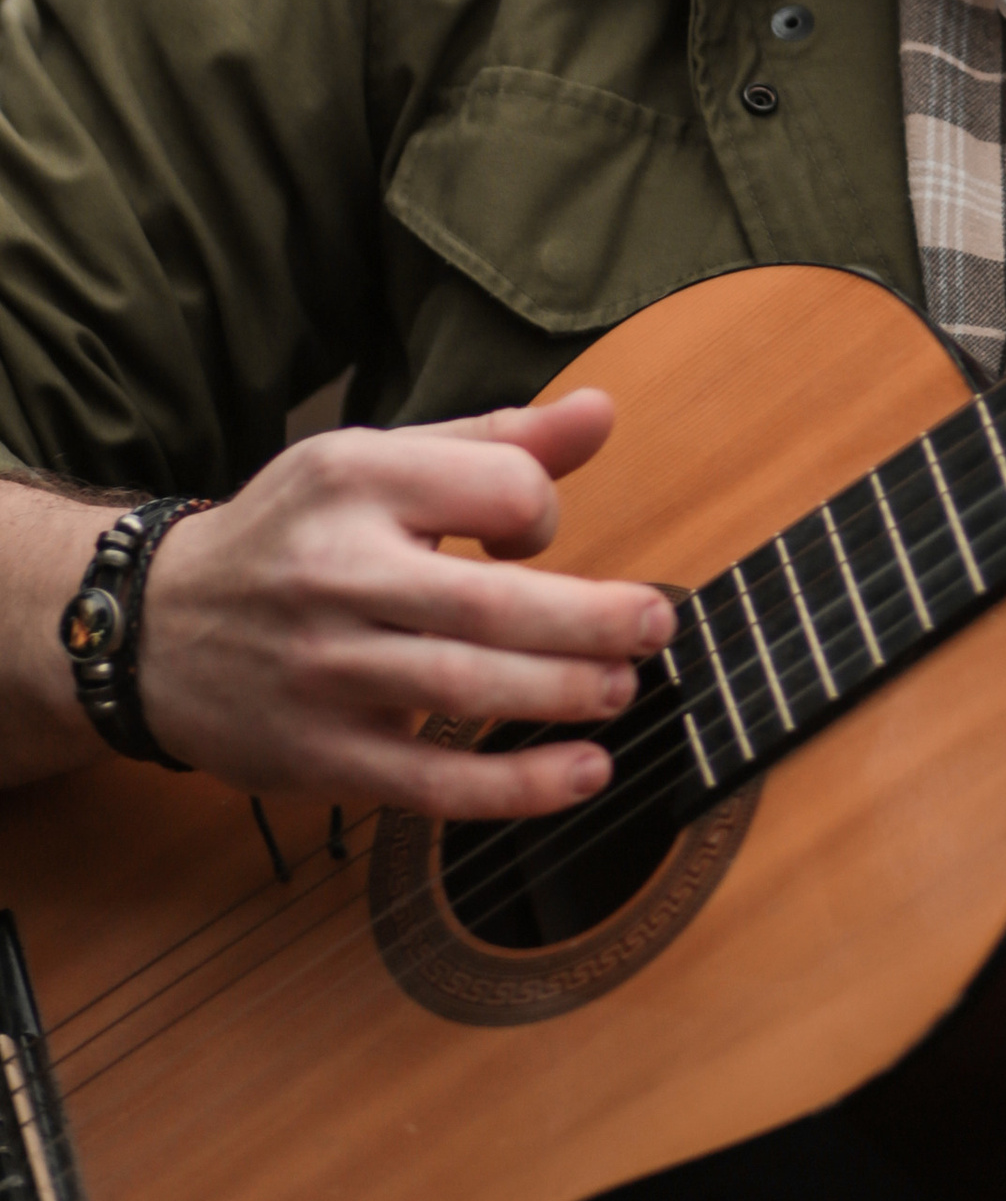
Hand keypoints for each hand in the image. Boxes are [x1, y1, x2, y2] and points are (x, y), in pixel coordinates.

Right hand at [139, 392, 673, 817]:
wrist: (154, 628)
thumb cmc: (294, 534)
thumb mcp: (378, 461)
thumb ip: (497, 440)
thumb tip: (602, 412)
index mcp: (359, 482)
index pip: (494, 490)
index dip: (540, 512)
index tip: (538, 533)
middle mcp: (337, 574)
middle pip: (488, 605)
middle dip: (590, 621)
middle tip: (656, 626)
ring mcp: (325, 671)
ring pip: (463, 691)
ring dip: (562, 695)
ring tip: (621, 690)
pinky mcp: (320, 755)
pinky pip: (430, 783)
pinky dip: (514, 787)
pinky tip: (581, 775)